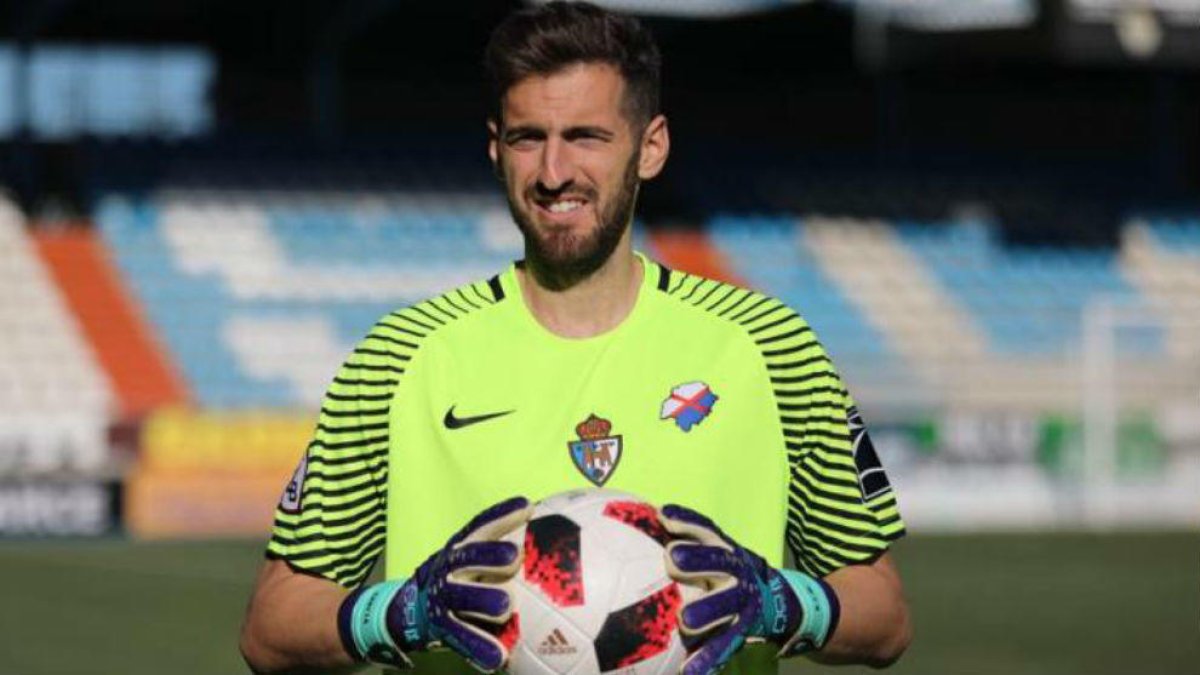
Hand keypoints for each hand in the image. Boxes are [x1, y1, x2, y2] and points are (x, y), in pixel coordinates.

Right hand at [339, 496, 532, 671]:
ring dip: (483, 601)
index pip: (480, 526)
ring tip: (505, 606)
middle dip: (489, 555)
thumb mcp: (471, 558)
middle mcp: (448, 569)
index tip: (526, 506)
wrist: (411, 611)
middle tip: (514, 556)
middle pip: (467, 558)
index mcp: (459, 548)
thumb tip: (539, 523)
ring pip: (461, 597)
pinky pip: (460, 638)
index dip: (501, 515)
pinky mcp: (440, 628)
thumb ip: (499, 545)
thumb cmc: (459, 578)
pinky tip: (497, 657)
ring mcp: (442, 598)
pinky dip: (478, 647)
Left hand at [660, 504, 837, 674]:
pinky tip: (689, 671)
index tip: (665, 516)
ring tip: (685, 620)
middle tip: (673, 558)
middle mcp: (736, 572)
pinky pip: (722, 645)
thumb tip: (651, 515)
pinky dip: (707, 659)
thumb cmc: (725, 569)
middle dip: (697, 559)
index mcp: (726, 549)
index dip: (688, 521)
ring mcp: (741, 603)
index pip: (707, 530)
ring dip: (706, 612)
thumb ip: (686, 534)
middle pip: (719, 563)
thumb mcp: (715, 547)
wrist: (775, 601)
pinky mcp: (740, 631)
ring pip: (724, 606)